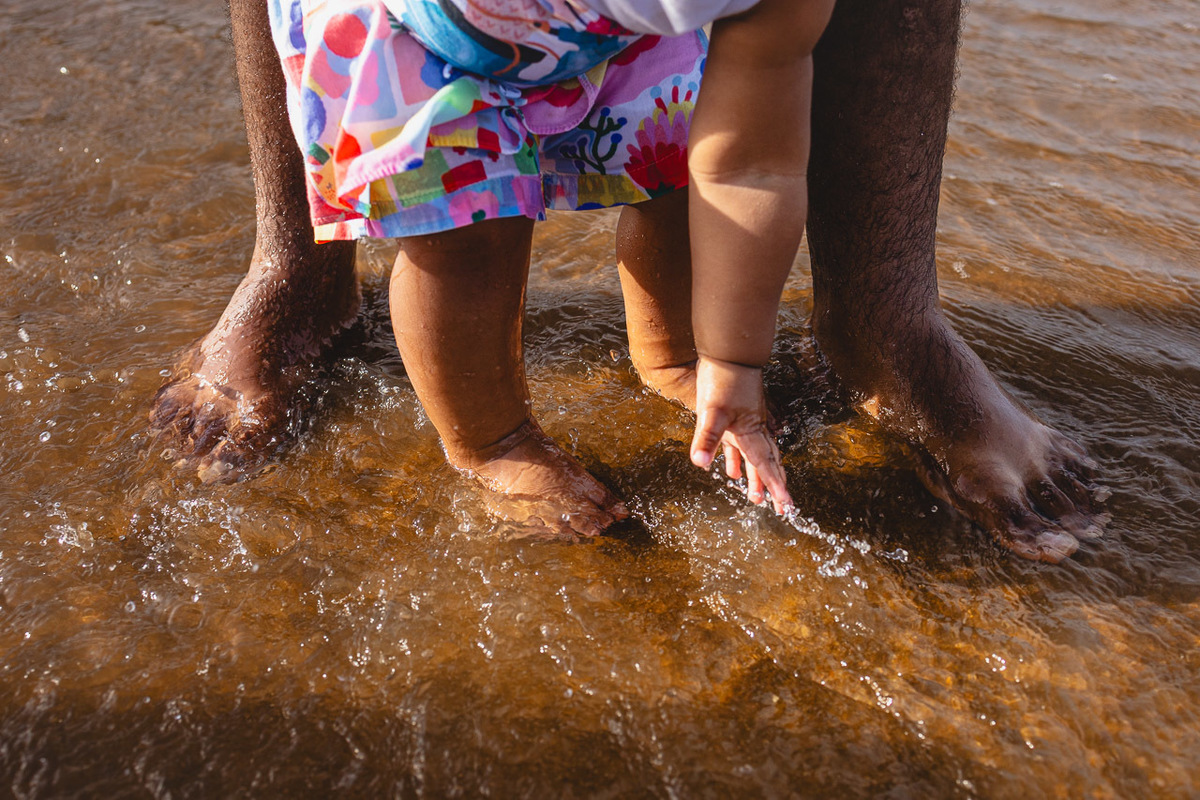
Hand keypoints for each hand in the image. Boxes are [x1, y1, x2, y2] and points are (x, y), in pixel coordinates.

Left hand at [689, 355, 791, 513]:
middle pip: (767, 462)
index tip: (786, 505)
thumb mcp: (711, 410)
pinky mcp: (737, 416)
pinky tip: (733, 471)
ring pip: (756, 455)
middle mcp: (753, 429)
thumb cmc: (722, 380)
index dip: (775, 486)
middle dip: (773, 486)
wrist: (727, 352)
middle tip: (782, 509)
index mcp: (750, 431)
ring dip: (757, 476)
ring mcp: (746, 422)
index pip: (765, 464)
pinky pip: (743, 445)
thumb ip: (706, 437)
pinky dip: (740, 460)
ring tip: (756, 497)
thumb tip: (701, 462)